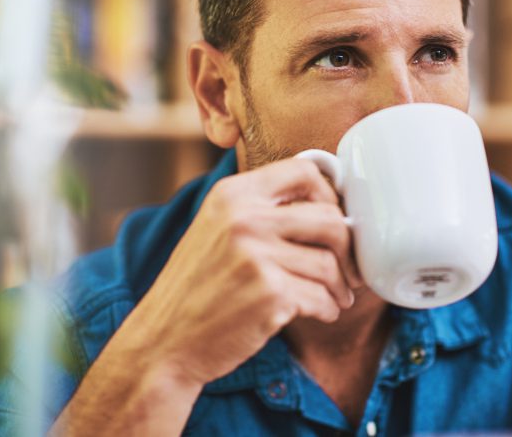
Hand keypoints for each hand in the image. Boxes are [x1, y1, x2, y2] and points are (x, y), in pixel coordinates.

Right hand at [123, 157, 360, 386]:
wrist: (164, 340)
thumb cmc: (199, 287)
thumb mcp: (218, 228)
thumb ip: (262, 209)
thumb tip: (330, 204)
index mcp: (233, 194)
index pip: (304, 171)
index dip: (330, 194)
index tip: (335, 218)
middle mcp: (244, 218)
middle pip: (330, 217)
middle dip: (346, 248)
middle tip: (347, 268)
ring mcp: (257, 256)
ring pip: (330, 263)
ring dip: (339, 286)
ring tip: (334, 297)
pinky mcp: (270, 294)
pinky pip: (322, 297)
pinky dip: (329, 308)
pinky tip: (322, 312)